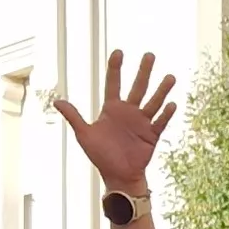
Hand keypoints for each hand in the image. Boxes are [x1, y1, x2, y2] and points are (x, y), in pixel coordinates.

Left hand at [56, 50, 176, 193]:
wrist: (118, 176)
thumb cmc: (100, 155)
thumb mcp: (84, 134)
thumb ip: (74, 116)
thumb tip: (56, 101)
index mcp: (112, 109)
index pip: (113, 83)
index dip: (115, 68)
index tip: (118, 52)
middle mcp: (129, 112)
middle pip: (138, 87)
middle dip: (144, 71)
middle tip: (149, 55)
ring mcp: (142, 123)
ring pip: (153, 102)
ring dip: (161, 90)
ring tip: (170, 77)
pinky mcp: (152, 136)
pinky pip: (160, 123)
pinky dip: (166, 114)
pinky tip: (172, 104)